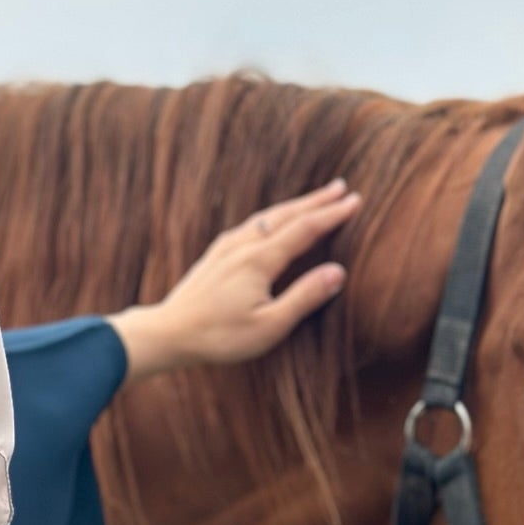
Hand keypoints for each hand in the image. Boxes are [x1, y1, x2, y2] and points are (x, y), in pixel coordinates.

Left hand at [109, 180, 360, 381]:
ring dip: (294, 206)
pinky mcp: (215, 255)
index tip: (356, 202)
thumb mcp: (269, 326)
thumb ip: (304, 297)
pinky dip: (272, 217)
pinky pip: (251, 225)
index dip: (332, 215)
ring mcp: (226, 248)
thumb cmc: (220, 337)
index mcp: (260, 260)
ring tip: (314, 199)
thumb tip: (338, 272)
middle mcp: (243, 246)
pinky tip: (271, 221)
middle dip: (317, 201)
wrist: (167, 333)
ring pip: (267, 217)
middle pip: (287, 215)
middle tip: (342, 187)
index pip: (305, 229)